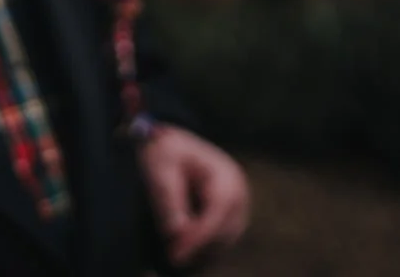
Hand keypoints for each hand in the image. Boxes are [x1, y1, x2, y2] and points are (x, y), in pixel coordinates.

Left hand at [139, 124, 250, 268]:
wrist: (171, 143)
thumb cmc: (165, 152)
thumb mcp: (161, 169)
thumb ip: (169, 199)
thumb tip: (177, 232)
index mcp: (225, 175)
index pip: (217, 211)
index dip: (199, 235)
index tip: (178, 251)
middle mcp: (238, 191)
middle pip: (226, 229)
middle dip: (199, 245)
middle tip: (172, 255)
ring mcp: (238, 204)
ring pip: (226, 237)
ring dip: (203, 248)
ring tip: (175, 251)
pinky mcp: (230, 214)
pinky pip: (222, 236)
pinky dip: (206, 244)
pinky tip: (185, 247)